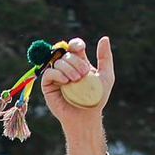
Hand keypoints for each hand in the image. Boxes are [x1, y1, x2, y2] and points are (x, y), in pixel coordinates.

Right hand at [41, 37, 116, 154]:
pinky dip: (57, 74)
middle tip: (84, 74)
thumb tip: (104, 38)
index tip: (80, 48)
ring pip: (57, 61)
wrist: (87, 116)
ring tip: (76, 80)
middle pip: (66, 53)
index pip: (73, 46)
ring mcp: (56, 76)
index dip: (75, 44)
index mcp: (78, 62)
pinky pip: (49, 73)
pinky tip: (65, 81)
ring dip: (68, 68)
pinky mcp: (48, 85)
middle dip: (75, 61)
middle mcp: (66, 67)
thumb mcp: (106, 76)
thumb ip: (105, 57)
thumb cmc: (96, 98)